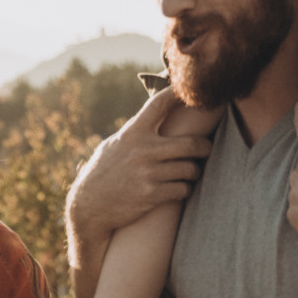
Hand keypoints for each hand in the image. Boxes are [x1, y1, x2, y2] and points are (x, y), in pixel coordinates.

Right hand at [67, 85, 212, 240]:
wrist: (90, 205)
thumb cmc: (104, 171)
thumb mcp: (115, 145)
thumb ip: (136, 132)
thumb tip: (157, 115)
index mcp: (132, 133)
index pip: (158, 105)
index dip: (177, 94)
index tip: (190, 92)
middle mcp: (142, 151)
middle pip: (190, 144)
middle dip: (204, 146)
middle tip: (206, 147)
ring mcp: (148, 173)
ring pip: (189, 169)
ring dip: (194, 171)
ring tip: (190, 172)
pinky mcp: (152, 195)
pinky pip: (183, 189)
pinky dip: (184, 188)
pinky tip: (179, 188)